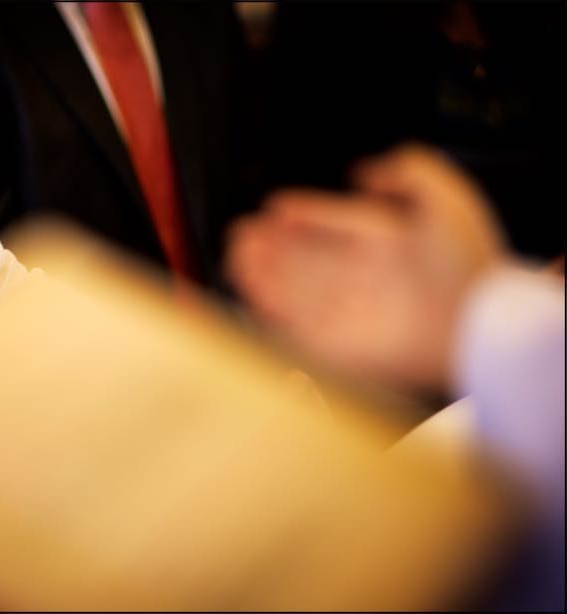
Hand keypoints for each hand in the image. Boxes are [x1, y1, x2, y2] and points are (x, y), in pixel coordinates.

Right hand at [225, 144, 503, 393]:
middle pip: (307, 258)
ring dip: (263, 271)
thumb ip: (408, 170)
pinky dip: (271, 307)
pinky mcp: (337, 344)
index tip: (275, 205)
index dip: (304, 214)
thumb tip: (366, 171)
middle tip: (242, 233)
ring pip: (294, 288)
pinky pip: (294, 324)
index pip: (334, 225)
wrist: (473, 326)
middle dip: (272, 245)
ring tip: (236, 254)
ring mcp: (348, 311)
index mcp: (387, 245)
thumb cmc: (467, 268)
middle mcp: (364, 278)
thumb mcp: (447, 198)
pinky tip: (251, 289)